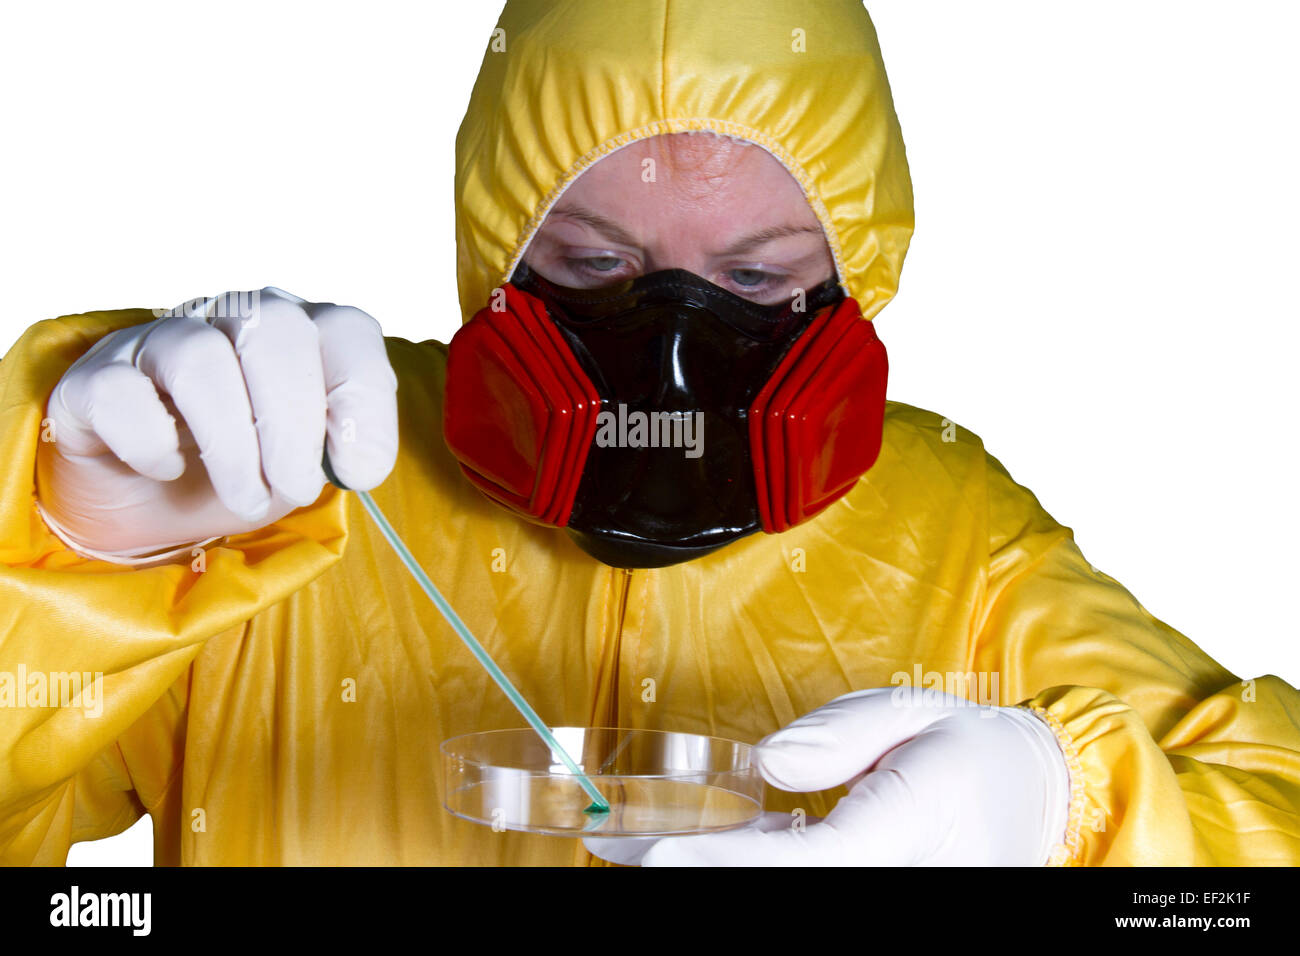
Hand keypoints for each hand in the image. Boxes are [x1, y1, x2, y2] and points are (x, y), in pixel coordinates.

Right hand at [35, 287, 398, 558]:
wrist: (147, 505)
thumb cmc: (240, 471)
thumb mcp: (303, 466)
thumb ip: (335, 449)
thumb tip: (358, 458)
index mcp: (298, 334)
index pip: (346, 328)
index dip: (363, 394)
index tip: (361, 467)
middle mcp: (232, 320)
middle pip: (276, 329)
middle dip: (294, 422)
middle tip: (297, 490)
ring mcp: (161, 341)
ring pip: (199, 355)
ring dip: (232, 443)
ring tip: (246, 499)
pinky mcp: (96, 378)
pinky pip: (121, 392)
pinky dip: (151, 442)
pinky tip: (167, 469)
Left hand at [584, 687, 1071, 865]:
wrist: (1034, 798)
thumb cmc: (973, 750)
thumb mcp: (915, 714)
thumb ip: (842, 734)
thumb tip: (769, 762)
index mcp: (910, 832)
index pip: (805, 862)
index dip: (724, 864)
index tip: (656, 853)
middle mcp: (895, 880)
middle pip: (780, 890)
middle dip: (692, 874)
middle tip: (612, 848)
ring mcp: (882, 894)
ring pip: (782, 892)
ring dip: (703, 873)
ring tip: (626, 847)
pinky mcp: (866, 891)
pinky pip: (796, 882)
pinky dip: (738, 867)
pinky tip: (684, 850)